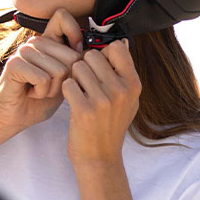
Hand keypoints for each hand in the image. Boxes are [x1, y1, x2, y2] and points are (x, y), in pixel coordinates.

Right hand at [0, 9, 83, 139]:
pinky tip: (30, 93)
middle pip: (71, 56)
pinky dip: (41, 93)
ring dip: (52, 89)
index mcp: (46, 42)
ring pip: (59, 70)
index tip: (72, 58)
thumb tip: (90, 51)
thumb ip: (75, 64)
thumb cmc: (38, 101)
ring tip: (38, 91)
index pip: (62, 16)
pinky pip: (43, 78)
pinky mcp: (15, 64)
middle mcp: (34, 43)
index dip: (75, 34)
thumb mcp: (64, 80)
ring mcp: (23, 52)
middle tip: (48, 87)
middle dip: (65, 81)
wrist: (13, 118)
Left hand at [62, 39, 141, 164]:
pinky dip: (66, 90)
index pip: (116, 47)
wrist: (99, 157)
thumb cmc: (110, 125)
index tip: (98, 67)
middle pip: (92, 55)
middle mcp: (121, 90)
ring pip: (77, 67)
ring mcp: (103, 101)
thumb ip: (124, 72)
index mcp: (134, 84)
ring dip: (74, 78)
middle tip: (85, 83)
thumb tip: (122, 42)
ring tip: (80, 93)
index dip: (102, 54)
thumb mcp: (128, 99)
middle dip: (85, 66)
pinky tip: (72, 101)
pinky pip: (67, 84)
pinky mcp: (84, 110)